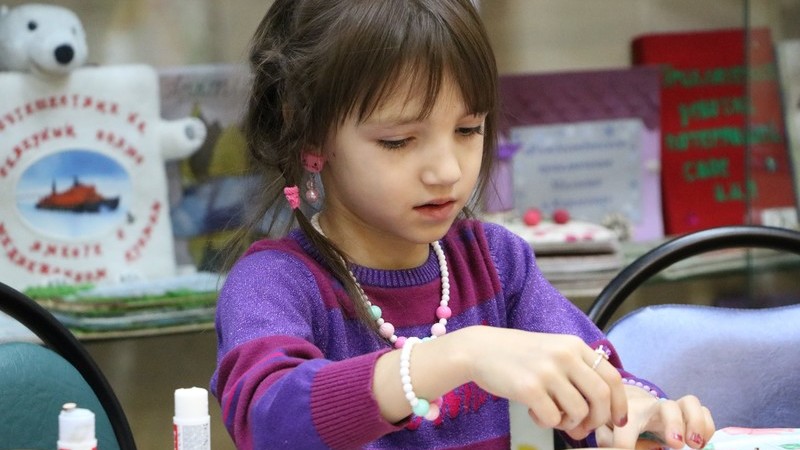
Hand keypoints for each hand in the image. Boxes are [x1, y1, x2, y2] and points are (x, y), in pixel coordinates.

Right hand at [460, 326, 627, 438]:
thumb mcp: (552, 350)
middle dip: (597, 420)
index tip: (616, 421)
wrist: (478, 349)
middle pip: (601, 397)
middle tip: (583, 428)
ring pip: (579, 411)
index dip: (619, 404)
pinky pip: (553, 418)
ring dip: (569, 423)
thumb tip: (598, 411)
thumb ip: (576, 371)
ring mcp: (547, 371)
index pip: (612, 377)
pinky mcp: (529, 388)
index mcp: (574, 345)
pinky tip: (533, 412)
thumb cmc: (516, 354)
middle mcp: (564, 355)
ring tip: (552, 416)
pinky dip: (547, 423)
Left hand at [594, 387, 714, 448]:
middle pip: (666, 406)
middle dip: (674, 424)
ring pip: (690, 402)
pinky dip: (707, 426)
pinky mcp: (687, 412)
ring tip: (695, 444)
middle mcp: (652, 407)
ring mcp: (672, 408)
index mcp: (628, 411)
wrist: (634, 407)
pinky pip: (704, 410)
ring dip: (696, 422)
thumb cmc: (620, 422)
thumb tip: (620, 448)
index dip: (625, 442)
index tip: (626, 449)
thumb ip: (609, 439)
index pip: (625, 427)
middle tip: (676, 444)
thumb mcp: (608, 430)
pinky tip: (701, 442)